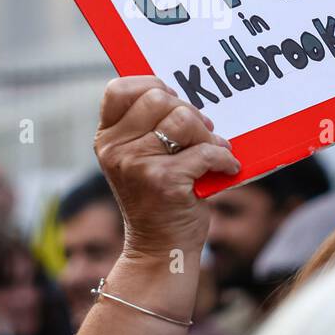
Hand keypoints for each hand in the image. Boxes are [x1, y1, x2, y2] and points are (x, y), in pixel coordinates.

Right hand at [93, 76, 239, 259]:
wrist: (160, 249)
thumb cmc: (157, 199)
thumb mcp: (138, 160)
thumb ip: (148, 128)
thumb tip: (185, 95)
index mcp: (107, 139)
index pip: (119, 89)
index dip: (151, 85)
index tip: (172, 101)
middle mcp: (115, 149)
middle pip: (159, 98)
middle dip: (189, 112)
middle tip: (201, 132)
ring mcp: (137, 164)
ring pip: (183, 119)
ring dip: (208, 134)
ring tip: (213, 149)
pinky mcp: (163, 180)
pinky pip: (206, 151)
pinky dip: (224, 158)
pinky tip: (228, 167)